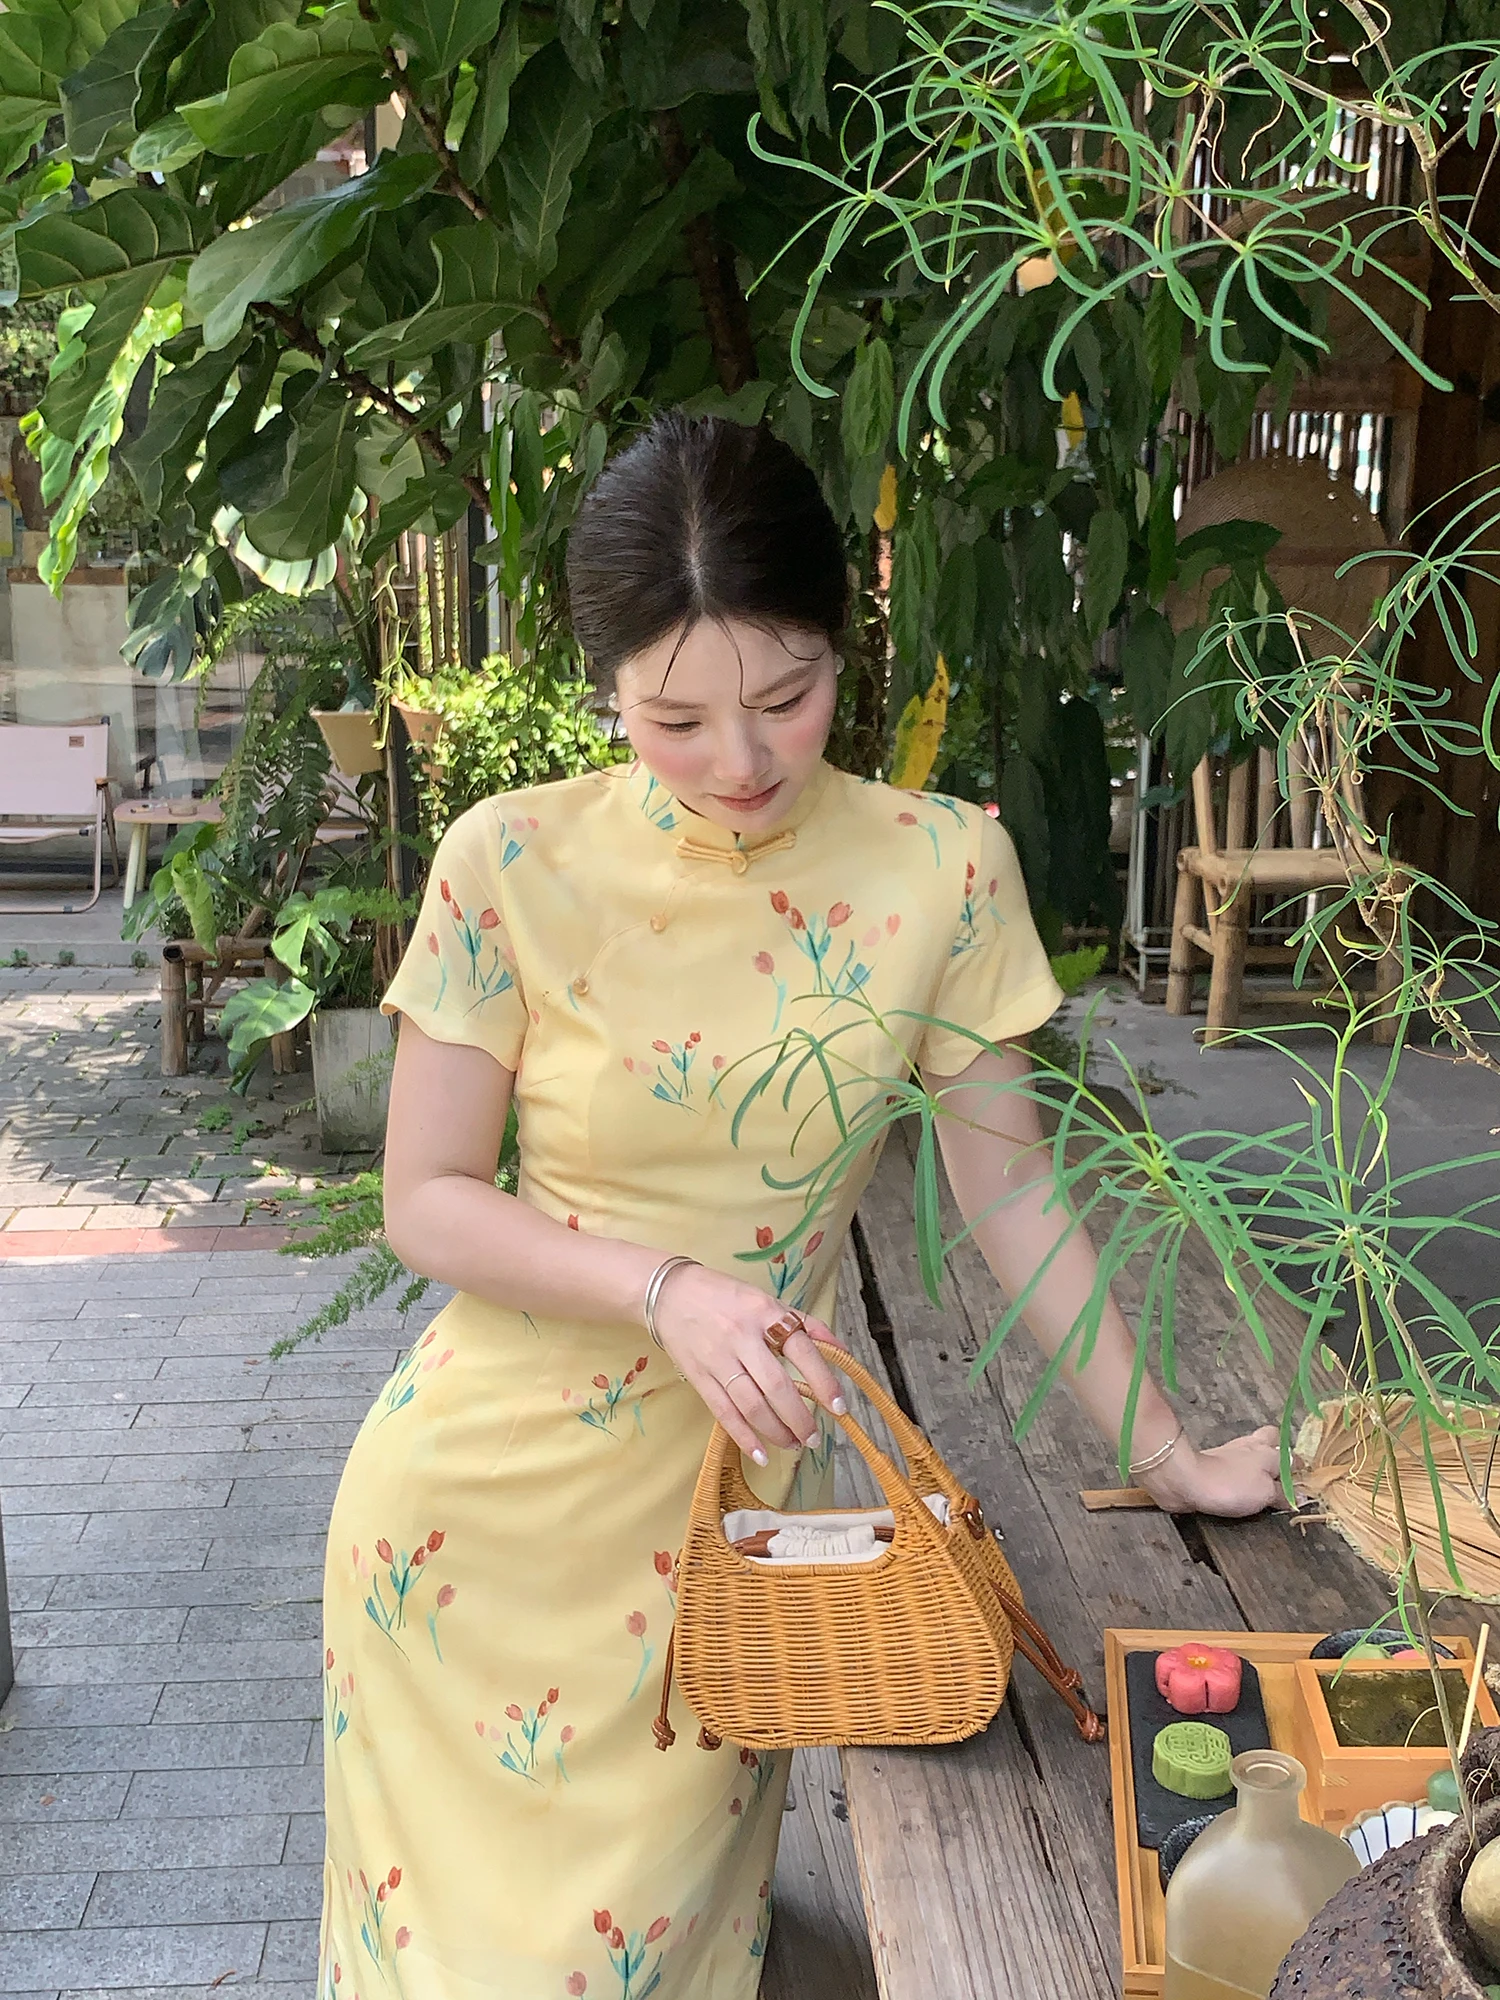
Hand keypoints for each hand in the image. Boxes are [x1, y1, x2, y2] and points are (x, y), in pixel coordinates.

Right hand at [649, 1263, 848, 1464]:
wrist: (669, 1293)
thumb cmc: (724, 1296)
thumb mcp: (767, 1300)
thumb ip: (805, 1324)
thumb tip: (840, 1350)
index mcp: (765, 1313)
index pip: (802, 1350)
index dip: (824, 1381)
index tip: (839, 1406)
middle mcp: (742, 1336)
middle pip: (776, 1386)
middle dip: (799, 1418)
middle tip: (813, 1437)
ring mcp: (718, 1358)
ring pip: (751, 1405)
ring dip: (776, 1431)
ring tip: (793, 1444)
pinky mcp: (699, 1376)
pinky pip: (724, 1413)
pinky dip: (744, 1437)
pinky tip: (760, 1453)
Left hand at [1140, 1424, 1287, 1517]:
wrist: (1187, 1480)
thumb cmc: (1231, 1485)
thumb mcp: (1266, 1494)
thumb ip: (1284, 1494)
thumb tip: (1300, 1496)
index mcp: (1270, 1452)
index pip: (1294, 1457)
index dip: (1300, 1472)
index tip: (1302, 1488)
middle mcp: (1252, 1446)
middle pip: (1272, 1439)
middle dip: (1279, 1452)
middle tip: (1281, 1477)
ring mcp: (1231, 1451)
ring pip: (1252, 1449)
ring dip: (1258, 1462)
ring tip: (1263, 1483)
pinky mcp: (1214, 1460)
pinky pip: (1235, 1461)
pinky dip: (1241, 1470)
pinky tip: (1241, 1484)